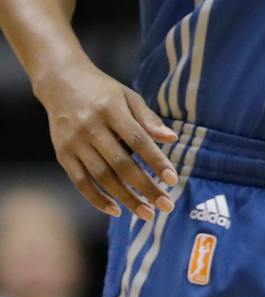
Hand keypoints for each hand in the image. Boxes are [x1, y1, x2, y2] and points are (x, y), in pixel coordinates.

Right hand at [31, 55, 177, 219]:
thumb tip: (171, 139)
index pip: (138, 140)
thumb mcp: (128, 96)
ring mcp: (74, 143)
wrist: (60, 83)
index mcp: (110, 110)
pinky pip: (80, 182)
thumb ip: (148, 119)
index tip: (173, 179)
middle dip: (145, 187)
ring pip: (102, 177)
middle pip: (121, 164)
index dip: (156, 161)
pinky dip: (97, 199)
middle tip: (166, 206)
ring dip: (125, 198)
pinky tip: (116, 210)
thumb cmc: (102, 91)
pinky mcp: (62, 154)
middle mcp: (90, 128)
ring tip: (146, 213)